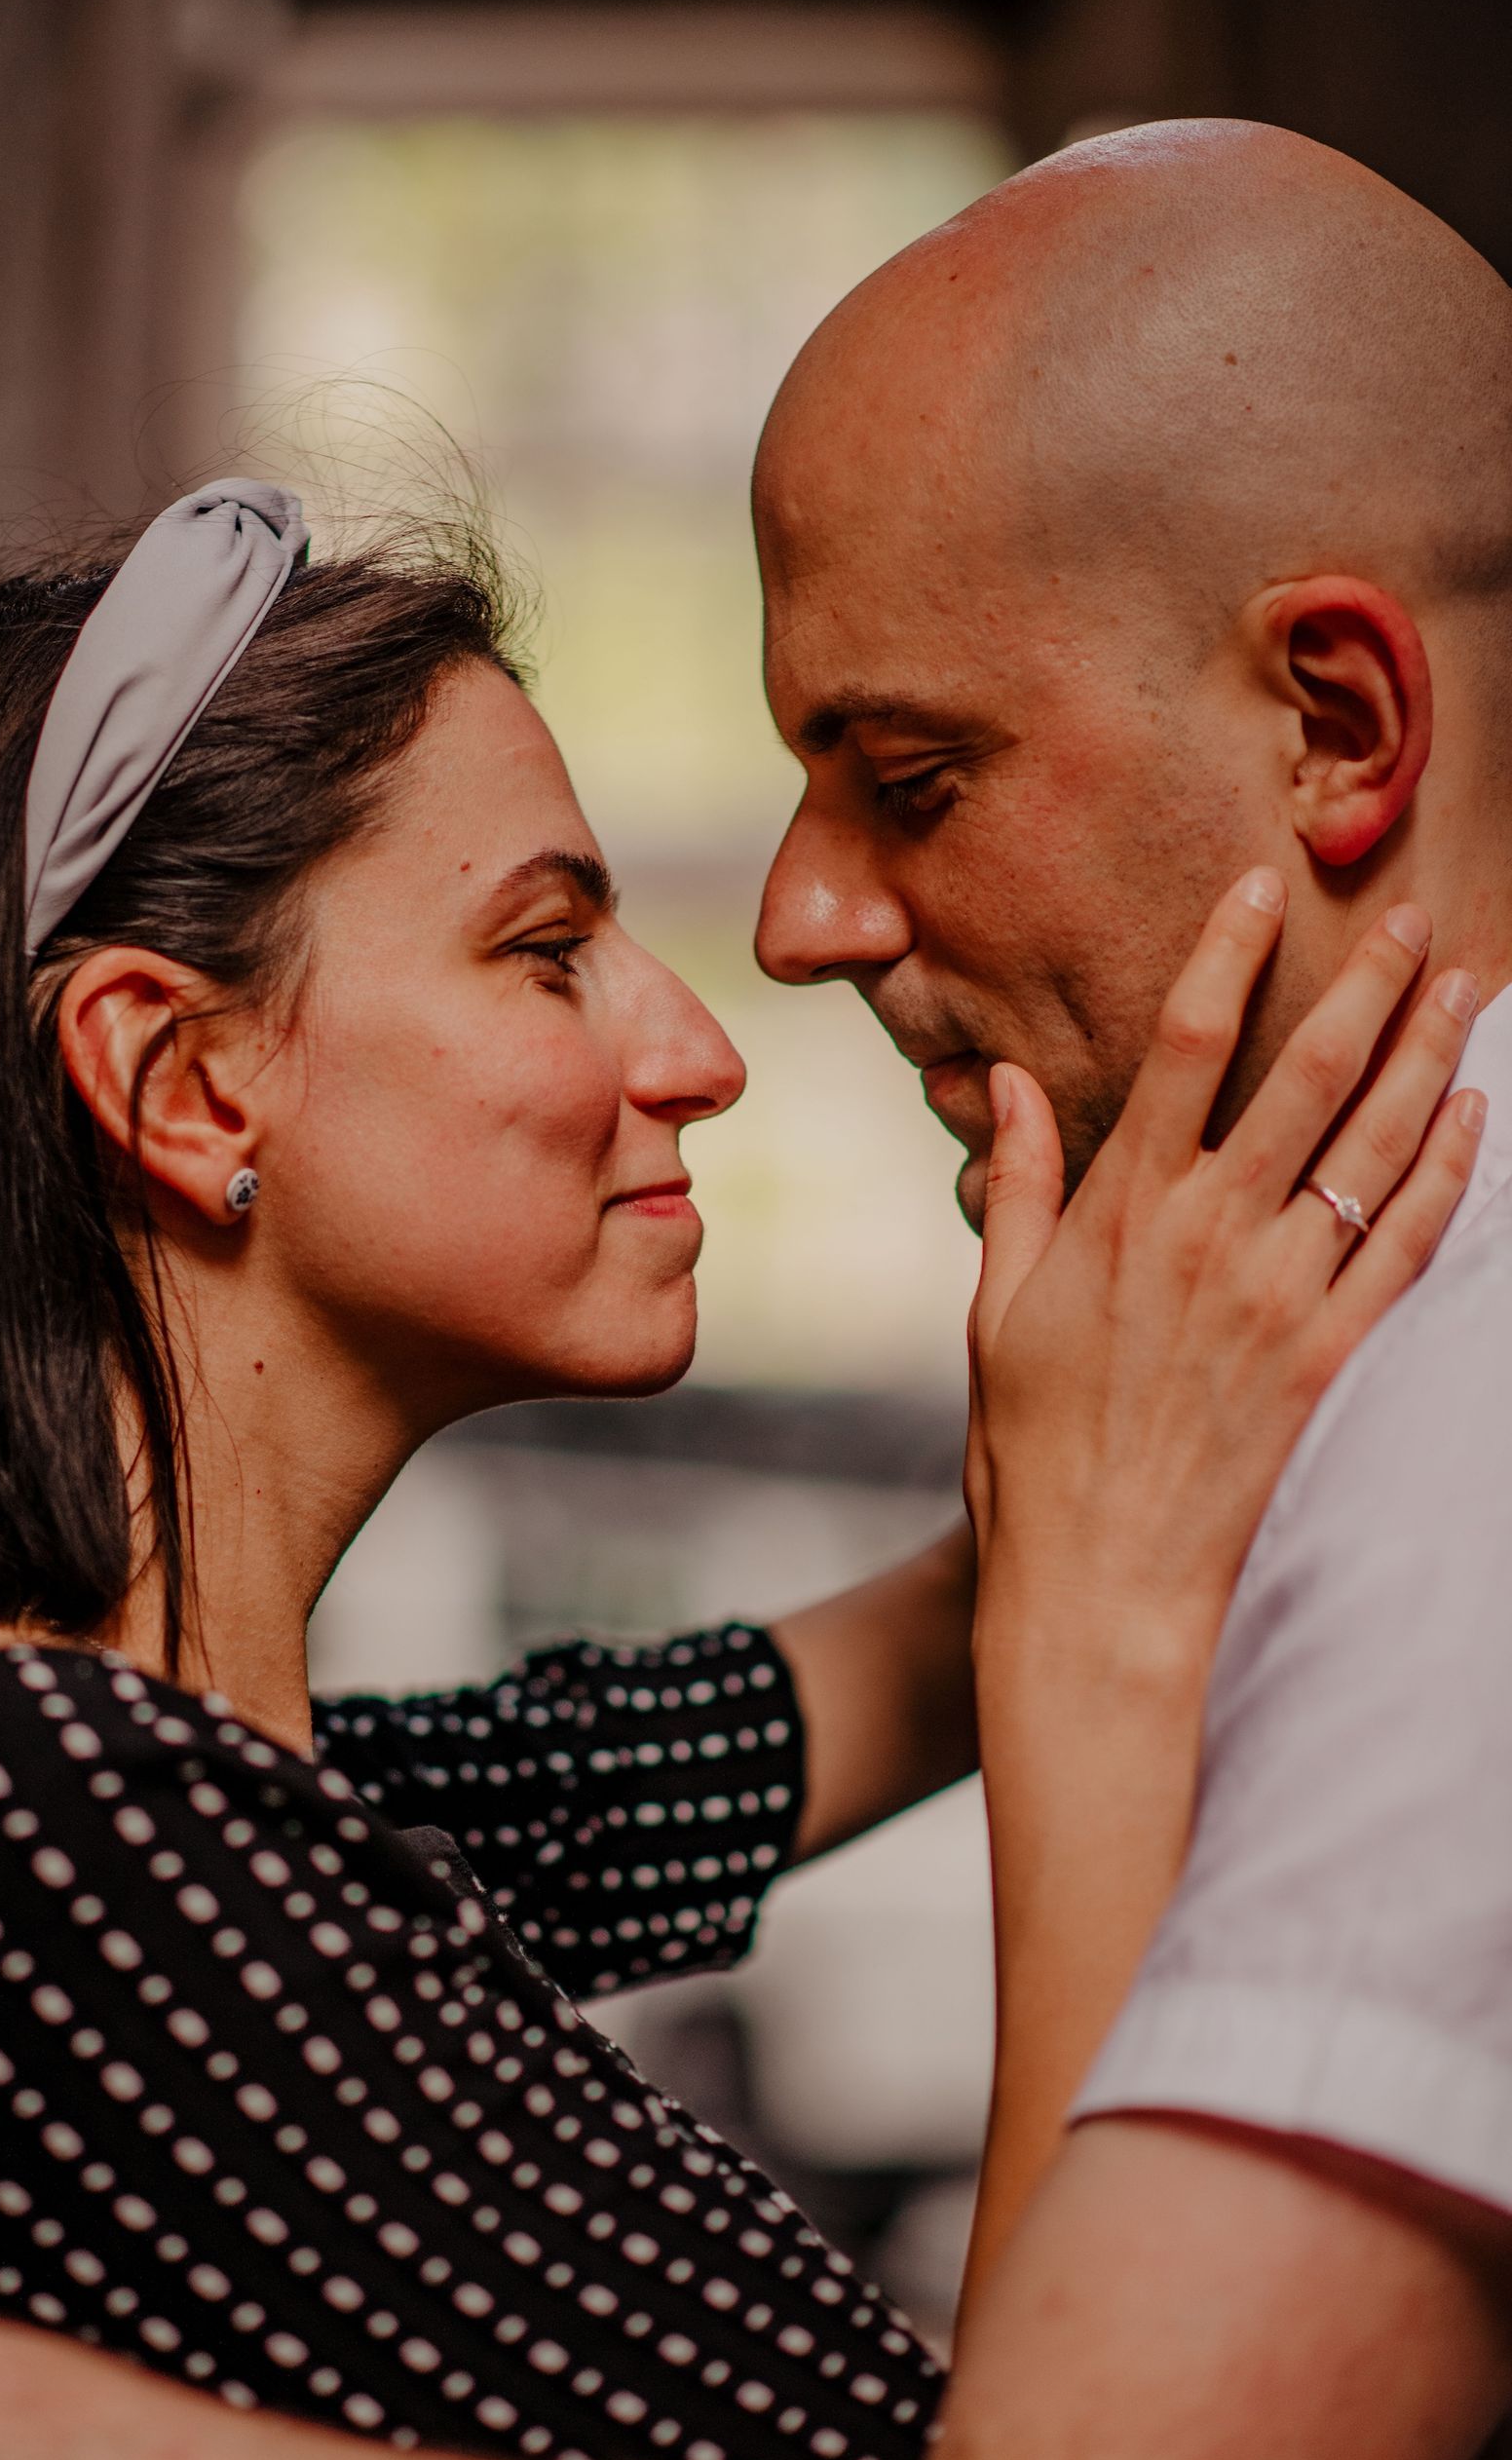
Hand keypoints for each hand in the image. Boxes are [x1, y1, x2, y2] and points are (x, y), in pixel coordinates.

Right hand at [966, 876, 1481, 1674]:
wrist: (1097, 1575)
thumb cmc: (1030, 1444)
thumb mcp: (996, 1306)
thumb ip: (1017, 1185)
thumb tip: (1008, 1081)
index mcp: (1122, 1209)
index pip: (1188, 1043)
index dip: (1230, 951)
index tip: (1263, 884)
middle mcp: (1211, 1234)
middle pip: (1310, 1075)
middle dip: (1370, 985)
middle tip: (1415, 916)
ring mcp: (1279, 1293)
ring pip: (1375, 1148)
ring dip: (1429, 1059)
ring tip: (1462, 988)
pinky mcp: (1327, 1353)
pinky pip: (1405, 1244)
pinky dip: (1446, 1174)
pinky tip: (1473, 1118)